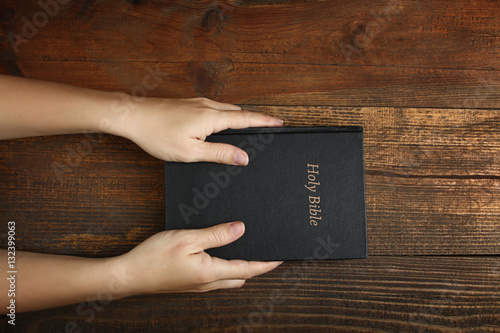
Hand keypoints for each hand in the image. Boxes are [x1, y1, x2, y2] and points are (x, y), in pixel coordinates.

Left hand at [105, 97, 282, 164]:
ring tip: (250, 127)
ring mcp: (197, 103)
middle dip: (255, 119)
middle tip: (270, 126)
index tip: (280, 122)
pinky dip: (225, 116)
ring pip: (226, 110)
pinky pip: (215, 109)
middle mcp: (207, 106)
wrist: (132, 116)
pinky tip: (221, 125)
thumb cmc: (157, 135)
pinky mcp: (189, 104)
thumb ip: (219, 154)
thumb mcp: (190, 152)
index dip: (264, 121)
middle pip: (239, 112)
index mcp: (211, 118)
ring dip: (240, 117)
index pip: (246, 119)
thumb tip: (243, 157)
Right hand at [118, 222, 281, 293]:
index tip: (280, 258)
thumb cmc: (154, 257)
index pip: (247, 269)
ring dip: (240, 269)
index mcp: (210, 273)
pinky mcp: (188, 283)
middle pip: (240, 277)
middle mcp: (207, 283)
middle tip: (266, 255)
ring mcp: (197, 285)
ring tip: (247, 253)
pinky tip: (219, 256)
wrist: (128, 276)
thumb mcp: (187, 239)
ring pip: (227, 279)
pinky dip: (225, 268)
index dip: (265, 264)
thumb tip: (240, 229)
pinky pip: (214, 278)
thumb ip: (216, 235)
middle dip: (255, 268)